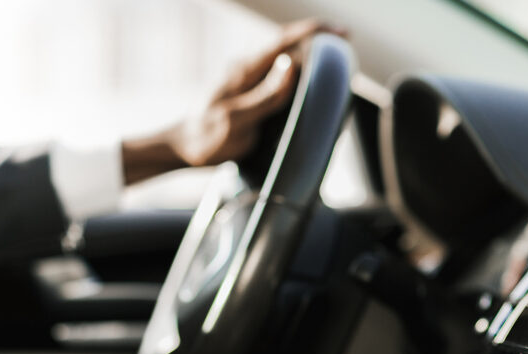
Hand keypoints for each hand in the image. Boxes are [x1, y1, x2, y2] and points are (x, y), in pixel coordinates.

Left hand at [120, 20, 345, 184]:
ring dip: (309, 64)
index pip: (283, 41)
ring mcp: (248, 80)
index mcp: (244, 71)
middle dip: (318, 48)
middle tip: (344, 58)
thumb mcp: (236, 120)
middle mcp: (247, 70)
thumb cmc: (206, 138)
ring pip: (286, 64)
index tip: (340, 34)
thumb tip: (291, 64)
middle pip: (290, 48)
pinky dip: (298, 80)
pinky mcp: (250, 93)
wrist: (183, 149)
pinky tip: (308, 92)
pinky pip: (279, 80)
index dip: (314, 32)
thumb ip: (265, 94)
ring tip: (332, 74)